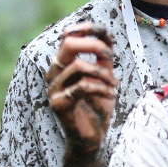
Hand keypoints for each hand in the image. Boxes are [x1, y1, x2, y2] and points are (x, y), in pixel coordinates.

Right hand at [46, 22, 116, 152]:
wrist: (91, 137)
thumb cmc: (97, 106)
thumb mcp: (104, 77)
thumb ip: (103, 58)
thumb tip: (105, 36)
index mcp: (63, 64)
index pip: (70, 36)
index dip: (87, 29)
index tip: (106, 36)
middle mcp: (54, 73)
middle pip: (68, 44)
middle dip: (94, 45)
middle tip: (110, 57)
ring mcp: (54, 88)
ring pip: (78, 66)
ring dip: (103, 74)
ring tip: (114, 84)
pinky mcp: (58, 104)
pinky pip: (82, 87)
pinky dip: (101, 88)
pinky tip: (111, 94)